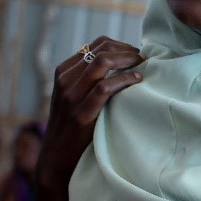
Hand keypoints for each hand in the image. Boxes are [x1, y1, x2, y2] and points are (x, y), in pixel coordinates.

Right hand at [36, 36, 144, 190]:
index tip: (136, 54)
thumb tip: (119, 65)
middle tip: (144, 58)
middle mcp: (65, 80)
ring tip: (143, 66)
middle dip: (128, 50)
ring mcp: (71, 96)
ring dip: (128, 61)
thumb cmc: (72, 126)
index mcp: (64, 72)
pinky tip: (137, 81)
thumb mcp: (73, 97)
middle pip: (101, 50)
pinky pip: (105, 88)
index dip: (121, 45)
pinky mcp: (80, 113)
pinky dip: (125, 80)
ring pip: (102, 63)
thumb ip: (87, 80)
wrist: (56, 155)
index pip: (96, 45)